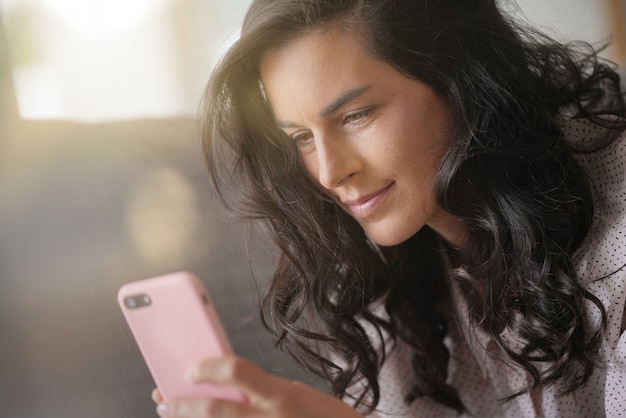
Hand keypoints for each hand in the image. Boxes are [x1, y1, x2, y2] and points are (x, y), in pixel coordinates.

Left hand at [152, 355, 362, 417]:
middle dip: (182, 406)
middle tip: (164, 400)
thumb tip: (231, 388)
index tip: (190, 368)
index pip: (237, 372)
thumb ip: (266, 391)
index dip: (208, 368)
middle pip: (214, 411)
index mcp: (281, 395)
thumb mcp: (299, 395)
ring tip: (170, 414)